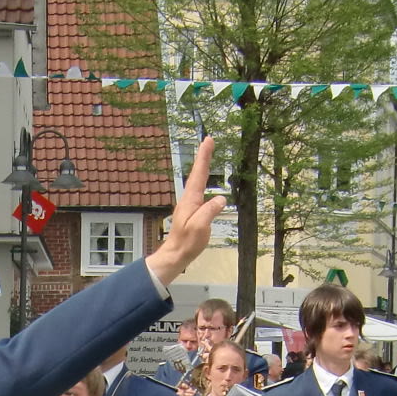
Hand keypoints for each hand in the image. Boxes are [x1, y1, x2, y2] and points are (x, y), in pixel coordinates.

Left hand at [146, 137, 226, 287]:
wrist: (175, 255)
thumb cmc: (187, 242)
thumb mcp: (201, 226)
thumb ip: (210, 210)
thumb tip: (221, 198)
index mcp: (191, 200)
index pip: (199, 174)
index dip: (204, 157)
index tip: (208, 140)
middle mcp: (188, 199)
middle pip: (197, 174)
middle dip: (203, 157)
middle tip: (208, 141)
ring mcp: (189, 205)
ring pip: (197, 182)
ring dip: (202, 167)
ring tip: (207, 155)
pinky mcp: (191, 212)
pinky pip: (199, 191)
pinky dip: (203, 181)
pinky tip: (205, 183)